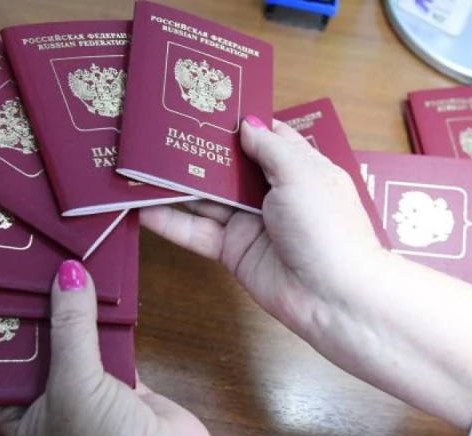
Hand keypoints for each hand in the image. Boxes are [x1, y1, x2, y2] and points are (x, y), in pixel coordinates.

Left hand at [0, 260, 214, 435]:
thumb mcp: (72, 385)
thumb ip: (70, 329)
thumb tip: (67, 273)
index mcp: (25, 421)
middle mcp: (55, 408)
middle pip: (41, 354)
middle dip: (39, 317)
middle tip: (29, 269)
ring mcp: (94, 398)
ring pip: (80, 348)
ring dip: (77, 317)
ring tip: (63, 270)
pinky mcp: (130, 389)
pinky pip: (116, 349)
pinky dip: (114, 325)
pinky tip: (106, 293)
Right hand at [141, 116, 471, 428]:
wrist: (333, 297)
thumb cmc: (326, 226)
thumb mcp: (302, 175)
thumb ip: (270, 148)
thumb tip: (246, 124)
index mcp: (300, 169)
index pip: (267, 139)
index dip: (240, 123)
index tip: (206, 103)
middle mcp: (273, 193)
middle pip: (230, 167)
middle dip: (200, 151)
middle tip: (159, 130)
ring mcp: (250, 223)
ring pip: (207, 198)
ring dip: (176, 184)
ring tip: (138, 164)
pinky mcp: (232, 251)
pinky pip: (198, 232)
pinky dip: (171, 222)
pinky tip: (142, 208)